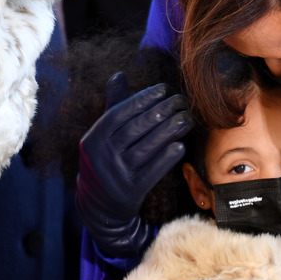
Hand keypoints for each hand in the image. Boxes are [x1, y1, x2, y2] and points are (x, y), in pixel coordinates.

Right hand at [75, 73, 192, 256]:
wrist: (99, 204)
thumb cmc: (106, 159)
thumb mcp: (102, 135)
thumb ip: (113, 106)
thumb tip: (118, 75)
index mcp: (94, 138)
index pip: (119, 114)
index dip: (142, 100)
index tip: (163, 90)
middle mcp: (102, 156)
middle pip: (135, 129)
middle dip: (161, 112)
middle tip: (181, 101)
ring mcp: (116, 175)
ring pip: (146, 148)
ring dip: (169, 131)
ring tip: (186, 118)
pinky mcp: (131, 192)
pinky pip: (151, 171)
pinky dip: (166, 158)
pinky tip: (180, 145)